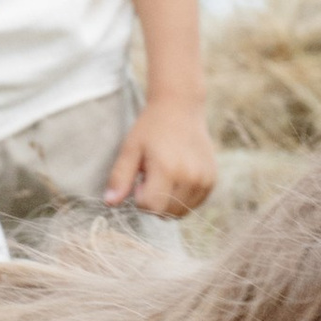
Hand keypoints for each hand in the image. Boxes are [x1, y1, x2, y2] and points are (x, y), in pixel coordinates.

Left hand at [105, 92, 217, 217]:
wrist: (181, 106)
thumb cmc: (151, 127)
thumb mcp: (131, 148)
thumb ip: (120, 177)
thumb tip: (109, 203)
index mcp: (167, 169)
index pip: (150, 208)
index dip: (141, 197)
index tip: (141, 178)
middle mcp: (189, 178)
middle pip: (166, 214)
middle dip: (155, 201)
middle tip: (154, 174)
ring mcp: (203, 181)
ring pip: (180, 213)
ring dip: (169, 201)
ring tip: (167, 174)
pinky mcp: (211, 181)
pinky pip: (193, 205)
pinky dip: (183, 197)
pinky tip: (179, 175)